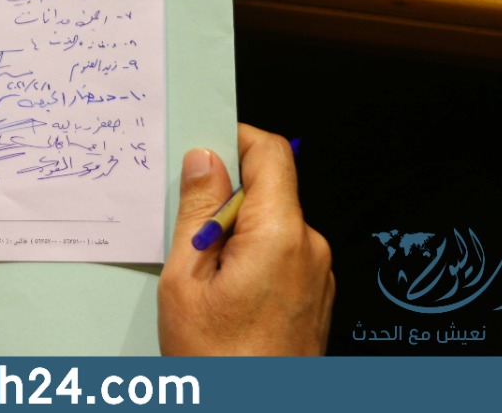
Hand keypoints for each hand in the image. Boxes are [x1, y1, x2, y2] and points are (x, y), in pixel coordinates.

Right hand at [158, 123, 333, 355]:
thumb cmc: (219, 363)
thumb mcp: (186, 280)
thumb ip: (197, 212)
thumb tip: (204, 160)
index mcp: (281, 235)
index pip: (270, 152)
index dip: (235, 138)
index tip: (203, 145)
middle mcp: (310, 249)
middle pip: (269, 189)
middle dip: (225, 196)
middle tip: (184, 223)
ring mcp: (318, 275)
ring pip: (272, 223)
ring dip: (235, 231)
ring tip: (200, 272)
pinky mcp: (315, 296)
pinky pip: (282, 253)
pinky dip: (250, 256)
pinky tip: (221, 290)